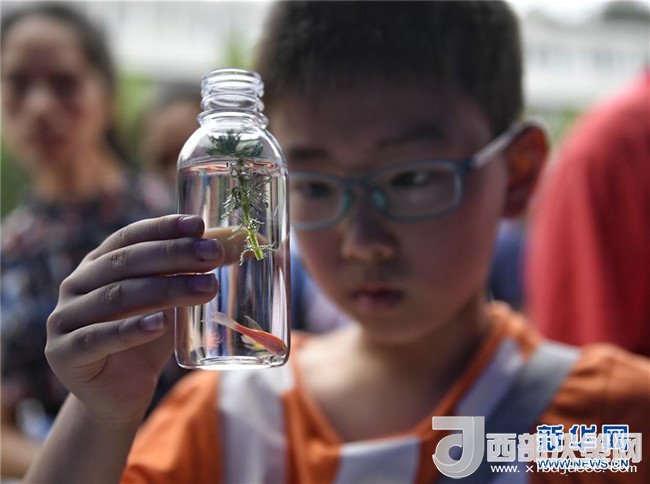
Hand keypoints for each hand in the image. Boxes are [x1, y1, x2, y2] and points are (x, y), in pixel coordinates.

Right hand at [45, 215, 223, 426]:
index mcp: (97, 264)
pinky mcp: (64, 354)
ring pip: (117, 297)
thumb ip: (194, 271)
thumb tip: (237, 242)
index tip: (199, 225)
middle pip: (125, 262)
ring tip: (206, 288)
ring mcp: (64, 318)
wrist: (119, 395)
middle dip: (173, 255)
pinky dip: (130, 329)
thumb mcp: (172, 301)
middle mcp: (76, 285)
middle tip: (212, 256)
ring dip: (165, 290)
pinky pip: (98, 338)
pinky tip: (160, 324)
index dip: (163, 228)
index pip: (129, 236)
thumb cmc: (147, 339)